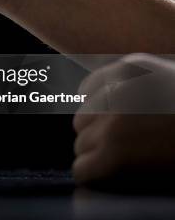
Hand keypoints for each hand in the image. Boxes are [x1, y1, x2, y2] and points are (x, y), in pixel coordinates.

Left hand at [73, 54, 174, 186]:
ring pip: (81, 145)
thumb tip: (87, 94)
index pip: (88, 89)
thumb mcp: (169, 80)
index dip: (101, 111)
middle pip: (81, 120)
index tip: (116, 124)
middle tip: (131, 148)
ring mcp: (112, 125)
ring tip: (134, 162)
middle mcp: (117, 93)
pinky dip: (96, 178)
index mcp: (132, 69)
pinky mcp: (112, 158)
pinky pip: (83, 170)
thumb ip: (137, 82)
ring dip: (100, 157)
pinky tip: (120, 179)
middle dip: (99, 135)